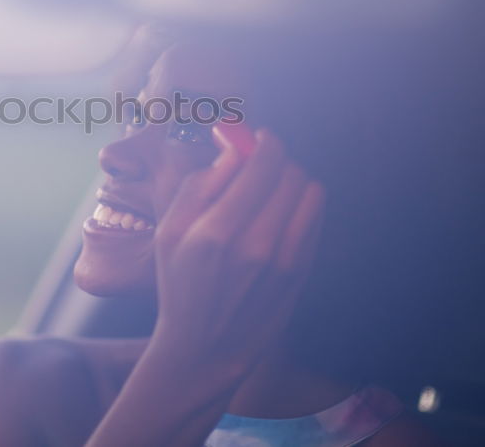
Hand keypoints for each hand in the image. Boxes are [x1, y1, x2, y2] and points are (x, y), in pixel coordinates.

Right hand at [149, 125, 323, 386]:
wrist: (204, 346)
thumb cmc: (180, 282)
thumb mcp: (168, 232)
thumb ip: (199, 184)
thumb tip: (233, 146)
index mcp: (216, 231)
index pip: (262, 163)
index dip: (262, 141)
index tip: (254, 138)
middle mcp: (257, 245)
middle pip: (289, 172)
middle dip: (275, 159)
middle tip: (257, 165)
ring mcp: (285, 262)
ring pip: (309, 191)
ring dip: (292, 179)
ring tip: (270, 189)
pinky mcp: (302, 273)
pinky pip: (315, 217)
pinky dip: (301, 204)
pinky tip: (279, 214)